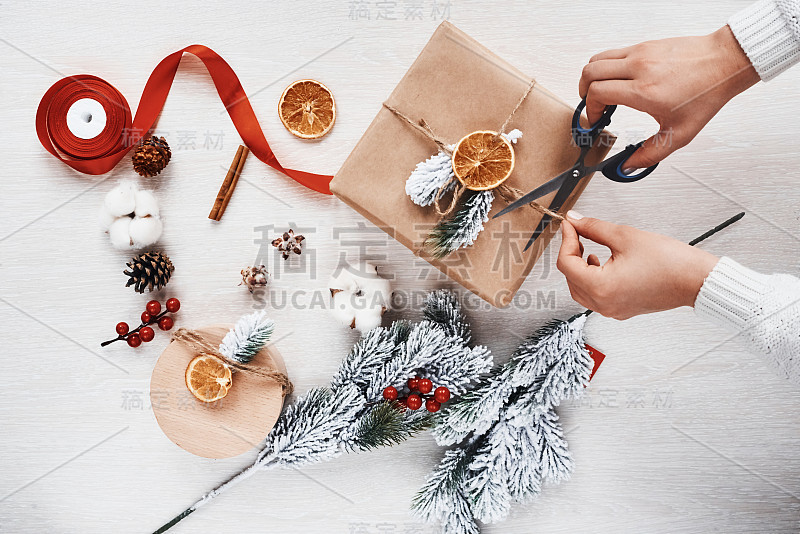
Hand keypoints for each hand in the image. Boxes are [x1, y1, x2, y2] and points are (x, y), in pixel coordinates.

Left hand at [556, 211, 718, 319]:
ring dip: (579, 267)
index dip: (566, 239)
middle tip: (576, 232)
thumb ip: (593, 227)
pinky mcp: (621, 310)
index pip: (567, 263)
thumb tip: (575, 220)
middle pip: (570, 277)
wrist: (696, 279)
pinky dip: (591, 279)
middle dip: (571, 253)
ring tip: (588, 247)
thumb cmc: (669, 262)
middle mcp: (603, 304)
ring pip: (580, 289)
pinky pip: (595, 296)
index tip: (570, 225)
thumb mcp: (624, 236)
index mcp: (601, 288)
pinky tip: (600, 263)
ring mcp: (612, 310)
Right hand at [579, 26, 758, 170]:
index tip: (595, 120)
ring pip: (597, 59)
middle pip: (590, 73)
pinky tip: (619, 80)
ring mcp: (641, 52)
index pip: (597, 93)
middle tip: (592, 106)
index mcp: (644, 91)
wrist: (725, 62)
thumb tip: (628, 166)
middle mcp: (639, 67)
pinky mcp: (645, 44)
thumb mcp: (680, 133)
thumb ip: (650, 154)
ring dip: (592, 77)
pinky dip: (607, 67)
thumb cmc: (706, 92)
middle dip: (583, 92)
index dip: (590, 110)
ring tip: (600, 92)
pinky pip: (613, 53)